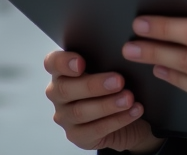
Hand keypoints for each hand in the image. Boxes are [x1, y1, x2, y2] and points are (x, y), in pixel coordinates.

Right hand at [43, 49, 161, 151]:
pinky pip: (95, 129)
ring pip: (81, 112)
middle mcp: (58, 94)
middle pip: (66, 89)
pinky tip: (133, 111)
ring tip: (129, 98)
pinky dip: (117, 120)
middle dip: (93, 85)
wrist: (126, 117)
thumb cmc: (114, 87)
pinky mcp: (77, 136)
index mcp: (62, 71)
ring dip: (107, 104)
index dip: (63, 62)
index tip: (81, 63)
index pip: (52, 63)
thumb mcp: (109, 69)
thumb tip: (123, 50)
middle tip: (119, 80)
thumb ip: (106, 59)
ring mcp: (65, 117)